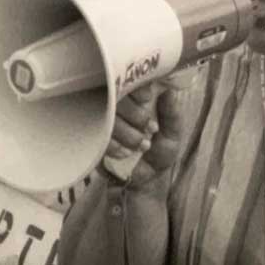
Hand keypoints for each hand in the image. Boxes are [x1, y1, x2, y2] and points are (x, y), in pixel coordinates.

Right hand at [106, 73, 190, 190]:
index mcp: (135, 100)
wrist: (143, 185)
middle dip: (135, 115)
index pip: (128, 80)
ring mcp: (101, 121)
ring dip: (127, 132)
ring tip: (143, 145)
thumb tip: (169, 91)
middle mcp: (116, 106)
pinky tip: (125, 153)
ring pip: (108, 116)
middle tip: (150, 129)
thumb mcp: (172, 135)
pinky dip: (115, 145)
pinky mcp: (92, 138)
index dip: (136, 87)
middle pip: (115, 95)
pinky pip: (99, 135)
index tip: (147, 99)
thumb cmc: (158, 155)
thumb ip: (172, 114)